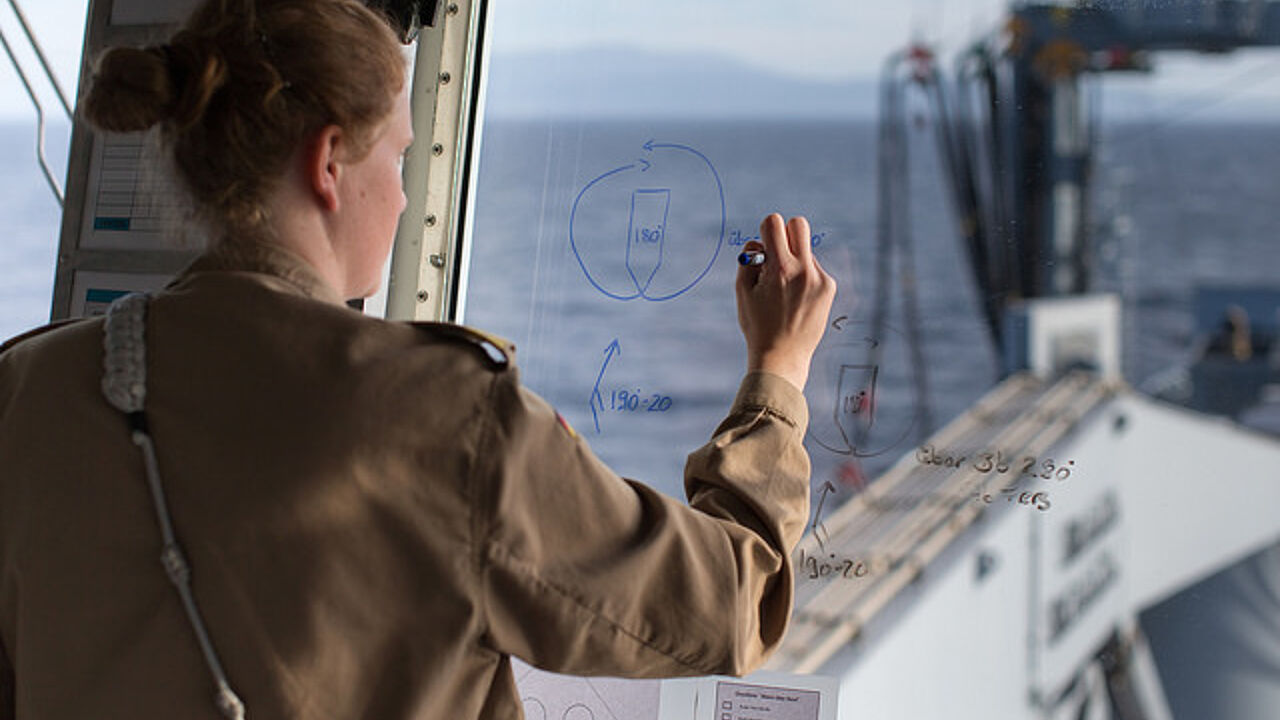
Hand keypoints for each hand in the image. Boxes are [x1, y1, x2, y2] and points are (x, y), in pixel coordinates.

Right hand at [735, 214, 836, 390]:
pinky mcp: (829, 288)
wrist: (782, 357)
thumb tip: (760, 243)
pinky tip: (797, 299)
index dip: (766, 232)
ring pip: (806, 250)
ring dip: (794, 261)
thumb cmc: (758, 324)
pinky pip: (815, 269)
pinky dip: (804, 277)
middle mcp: (803, 269)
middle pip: (799, 224)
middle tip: (778, 255)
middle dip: (786, 233)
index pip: (774, 222)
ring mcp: (820, 278)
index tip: (764, 248)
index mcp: (779, 267)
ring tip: (785, 292)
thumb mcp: (742, 291)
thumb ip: (748, 260)